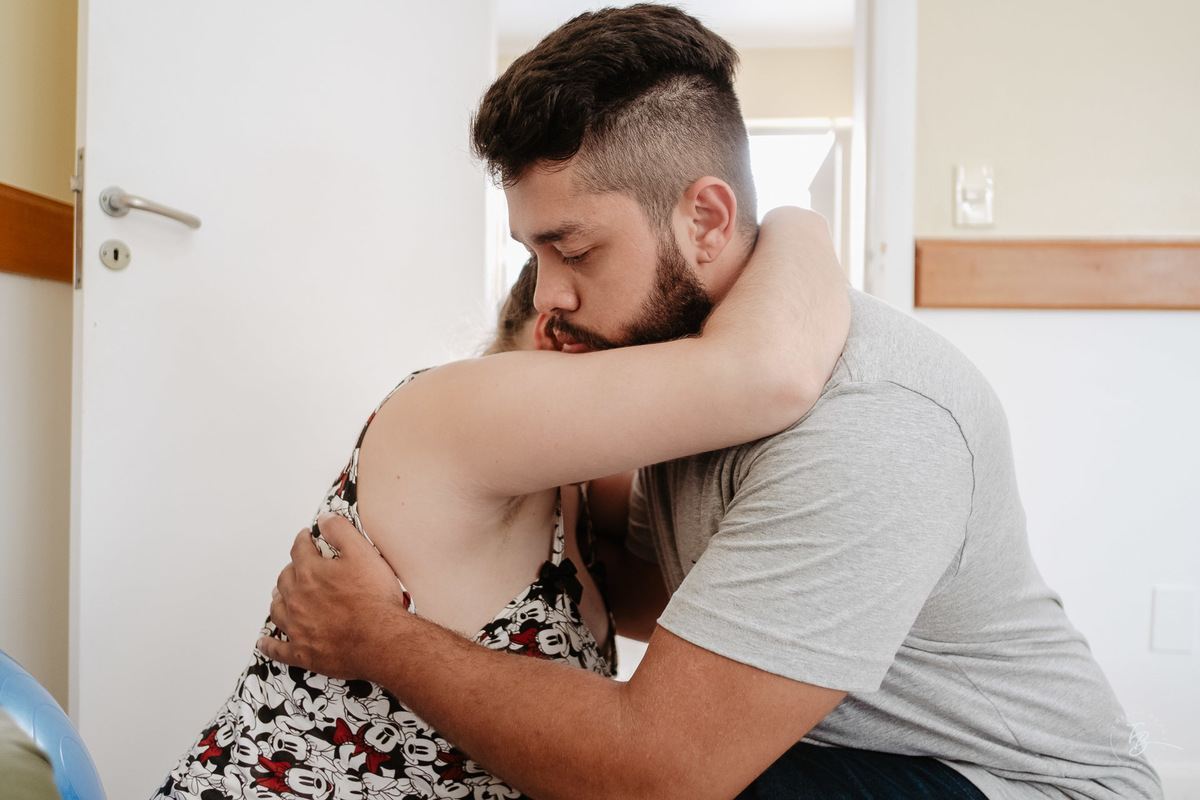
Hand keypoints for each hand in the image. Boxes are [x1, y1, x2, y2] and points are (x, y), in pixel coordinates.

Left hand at [257, 514, 408, 681]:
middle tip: (297, 567)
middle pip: (284, 580)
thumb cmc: (375, 600)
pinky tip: (263, 642)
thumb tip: (324, 520)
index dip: (302, 540)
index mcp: (310, 574)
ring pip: (277, 610)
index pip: (299, 550)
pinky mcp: (302, 653)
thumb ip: (341, 532)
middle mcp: (297, 600)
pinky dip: (269, 645)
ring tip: (280, 596)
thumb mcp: (364, 553)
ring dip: (278, 600)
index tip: (305, 537)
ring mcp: (298, 628)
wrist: (382, 640)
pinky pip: (277, 649)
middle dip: (290, 570)